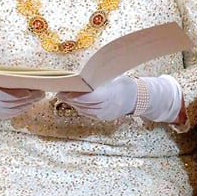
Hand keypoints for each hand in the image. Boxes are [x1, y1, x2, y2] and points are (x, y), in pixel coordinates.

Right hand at [0, 70, 42, 119]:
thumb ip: (9, 78)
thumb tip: (28, 78)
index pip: (6, 95)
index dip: (18, 94)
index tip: (29, 91)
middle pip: (15, 102)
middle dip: (30, 97)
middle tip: (41, 91)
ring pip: (18, 108)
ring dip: (30, 102)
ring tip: (39, 95)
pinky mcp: (2, 116)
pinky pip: (16, 112)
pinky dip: (25, 106)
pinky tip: (31, 101)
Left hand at [57, 74, 184, 122]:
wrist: (138, 98)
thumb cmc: (124, 84)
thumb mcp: (112, 78)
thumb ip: (96, 80)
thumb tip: (80, 77)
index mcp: (110, 96)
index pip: (88, 98)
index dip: (74, 95)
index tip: (63, 90)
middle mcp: (107, 108)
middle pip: (83, 105)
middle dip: (70, 98)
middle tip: (59, 91)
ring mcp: (105, 115)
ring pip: (84, 110)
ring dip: (73, 103)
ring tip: (64, 95)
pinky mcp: (104, 118)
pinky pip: (88, 114)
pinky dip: (80, 107)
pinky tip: (74, 101)